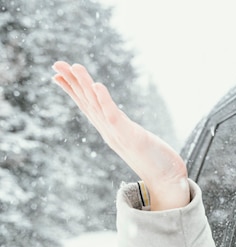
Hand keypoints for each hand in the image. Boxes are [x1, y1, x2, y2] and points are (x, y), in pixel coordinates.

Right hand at [52, 61, 189, 209]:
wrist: (168, 182)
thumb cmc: (158, 164)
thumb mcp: (137, 143)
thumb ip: (128, 132)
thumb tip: (123, 125)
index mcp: (111, 132)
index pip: (89, 107)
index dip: (73, 91)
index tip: (57, 75)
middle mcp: (110, 133)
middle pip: (88, 104)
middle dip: (72, 83)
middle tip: (56, 63)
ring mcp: (118, 136)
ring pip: (97, 106)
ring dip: (85, 86)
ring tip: (74, 67)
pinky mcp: (131, 138)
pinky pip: (114, 117)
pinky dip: (105, 101)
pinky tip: (97, 86)